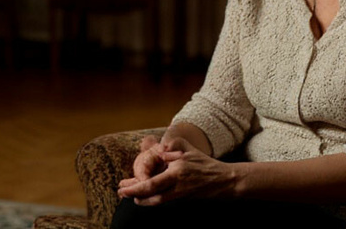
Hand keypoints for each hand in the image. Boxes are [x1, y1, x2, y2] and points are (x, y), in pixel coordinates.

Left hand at [117, 146, 237, 206]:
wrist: (225, 181)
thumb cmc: (205, 163)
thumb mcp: (189, 149)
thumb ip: (173, 144)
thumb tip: (159, 148)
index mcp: (177, 172)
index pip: (152, 183)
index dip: (136, 187)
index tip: (124, 187)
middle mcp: (177, 185)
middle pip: (152, 196)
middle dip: (135, 195)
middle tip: (121, 193)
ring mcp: (181, 194)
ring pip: (158, 201)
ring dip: (142, 199)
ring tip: (131, 196)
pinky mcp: (183, 199)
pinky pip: (165, 200)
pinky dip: (152, 199)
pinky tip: (145, 196)